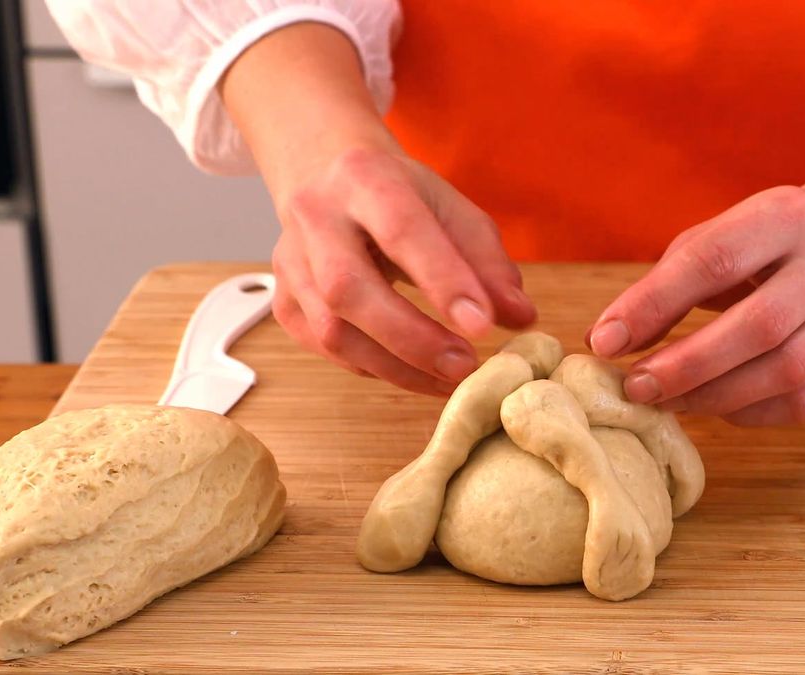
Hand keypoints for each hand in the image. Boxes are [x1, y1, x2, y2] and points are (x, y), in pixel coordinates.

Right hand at [271, 140, 536, 394]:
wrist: (325, 176)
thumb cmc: (400, 196)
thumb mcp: (452, 210)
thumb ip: (489, 263)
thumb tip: (521, 318)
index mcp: (365, 179)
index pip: (402, 230)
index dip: (443, 280)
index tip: (483, 325)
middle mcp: (316, 217)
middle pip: (349, 288)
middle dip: (412, 338)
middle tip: (465, 367)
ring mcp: (290, 262)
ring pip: (332, 330)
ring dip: (397, 367)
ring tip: (449, 381)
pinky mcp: (284, 302)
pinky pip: (327, 350)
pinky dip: (376, 368)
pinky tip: (414, 371)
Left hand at [587, 187, 804, 425]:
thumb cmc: (767, 244)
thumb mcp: (718, 238)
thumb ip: (664, 284)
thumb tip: (608, 341)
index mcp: (785, 217)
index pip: (714, 260)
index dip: (653, 304)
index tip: (605, 341)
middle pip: (759, 325)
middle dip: (687, 364)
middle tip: (636, 387)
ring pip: (785, 371)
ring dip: (714, 396)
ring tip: (666, 402)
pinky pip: (803, 402)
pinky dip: (751, 413)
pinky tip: (715, 408)